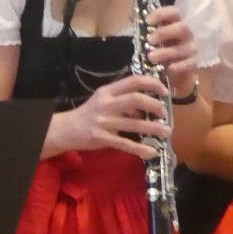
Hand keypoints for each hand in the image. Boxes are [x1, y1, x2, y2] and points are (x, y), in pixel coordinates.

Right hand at [56, 74, 170, 157]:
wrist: (66, 130)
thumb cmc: (88, 113)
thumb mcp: (103, 100)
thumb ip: (123, 100)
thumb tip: (145, 106)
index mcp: (108, 91)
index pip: (134, 81)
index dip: (153, 84)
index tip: (165, 92)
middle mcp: (106, 104)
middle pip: (136, 99)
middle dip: (155, 105)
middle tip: (164, 113)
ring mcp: (104, 122)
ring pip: (135, 123)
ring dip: (154, 128)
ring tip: (166, 132)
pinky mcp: (102, 138)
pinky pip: (125, 144)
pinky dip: (140, 149)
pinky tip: (151, 152)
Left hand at [142, 5, 198, 95]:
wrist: (167, 70)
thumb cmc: (157, 48)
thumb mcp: (146, 36)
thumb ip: (140, 24)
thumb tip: (131, 14)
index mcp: (174, 23)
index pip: (174, 12)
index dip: (162, 14)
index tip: (148, 21)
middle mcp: (185, 34)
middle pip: (182, 27)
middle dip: (165, 33)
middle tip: (150, 40)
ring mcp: (190, 48)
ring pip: (184, 48)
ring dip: (167, 52)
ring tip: (151, 57)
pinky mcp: (193, 63)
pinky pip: (189, 64)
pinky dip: (178, 66)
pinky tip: (168, 68)